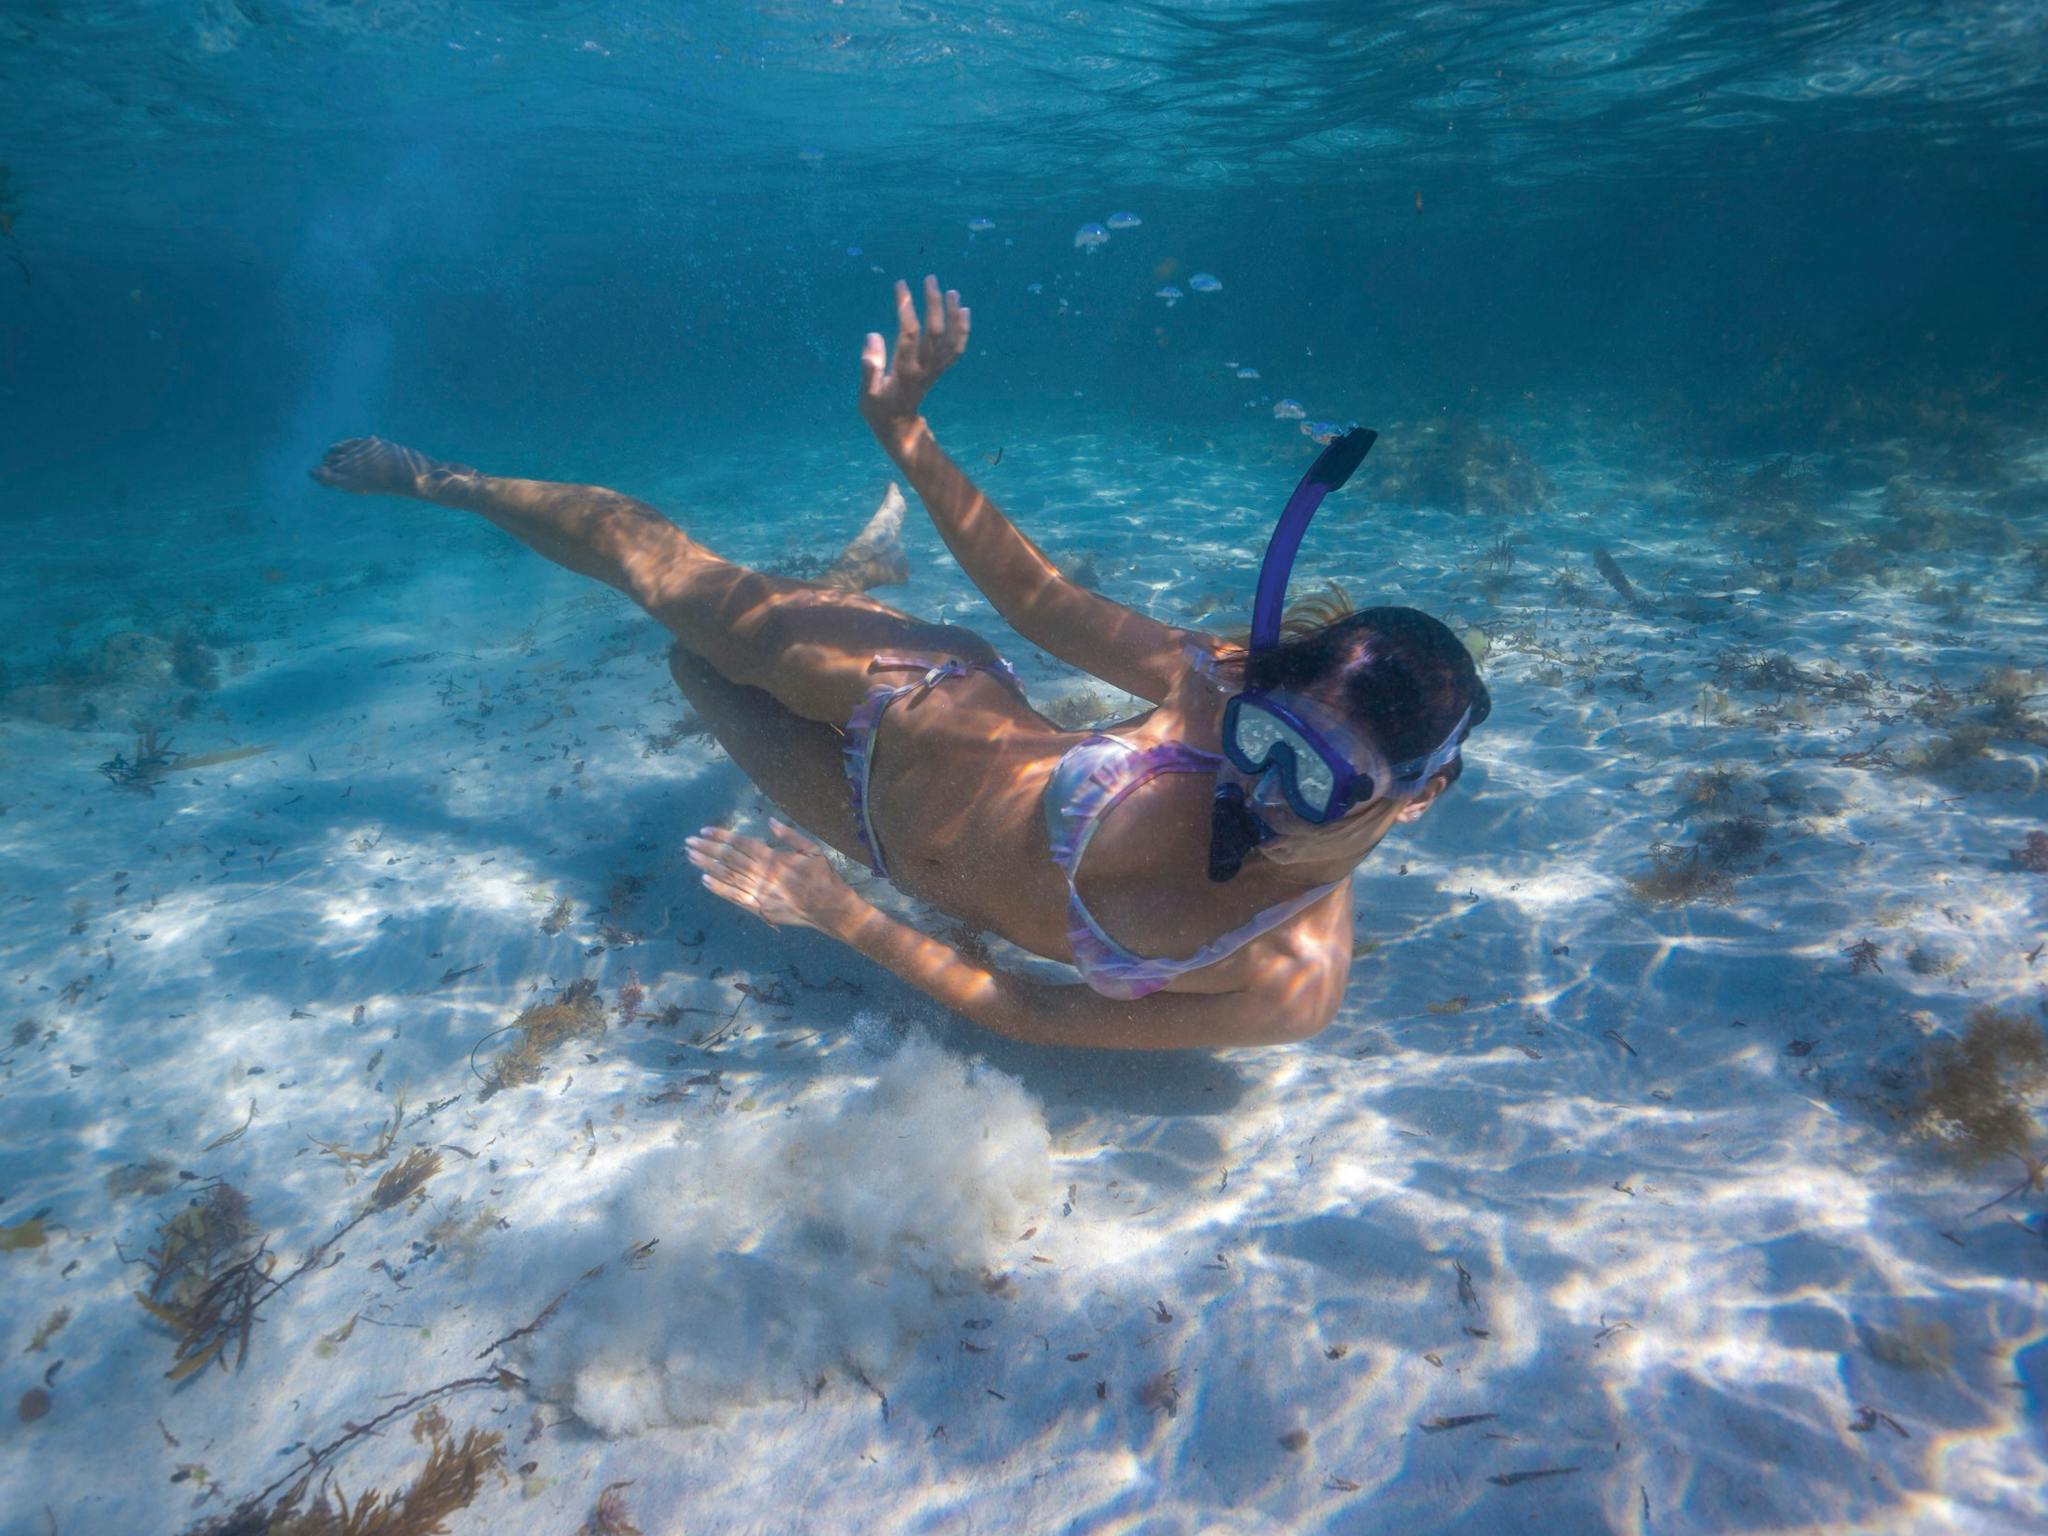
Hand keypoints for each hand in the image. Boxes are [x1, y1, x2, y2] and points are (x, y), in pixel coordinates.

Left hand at [685, 819, 864, 935]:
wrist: (829, 908)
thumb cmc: (822, 876)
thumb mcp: (812, 850)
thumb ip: (790, 835)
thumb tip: (770, 821)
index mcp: (774, 858)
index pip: (742, 844)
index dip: (722, 836)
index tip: (704, 830)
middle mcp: (763, 874)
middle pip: (730, 859)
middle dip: (708, 849)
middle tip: (688, 842)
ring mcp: (760, 892)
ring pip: (728, 877)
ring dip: (707, 866)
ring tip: (691, 856)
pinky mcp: (760, 908)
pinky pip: (736, 897)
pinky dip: (719, 889)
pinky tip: (704, 881)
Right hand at [859, 275, 969, 429]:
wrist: (898, 426)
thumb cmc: (877, 408)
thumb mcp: (866, 394)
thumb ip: (869, 367)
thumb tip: (873, 335)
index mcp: (905, 371)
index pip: (908, 333)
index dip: (906, 307)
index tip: (900, 285)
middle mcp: (925, 368)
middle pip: (935, 331)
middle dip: (934, 303)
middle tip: (930, 279)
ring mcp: (935, 369)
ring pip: (951, 339)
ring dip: (953, 314)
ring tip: (952, 291)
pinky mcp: (940, 370)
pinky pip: (957, 348)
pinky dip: (963, 329)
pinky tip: (964, 310)